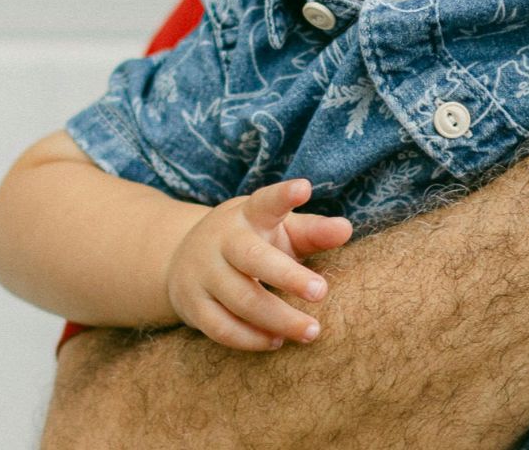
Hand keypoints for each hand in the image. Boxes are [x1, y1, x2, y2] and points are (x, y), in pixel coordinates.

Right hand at [164, 178, 353, 350]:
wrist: (182, 258)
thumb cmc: (251, 242)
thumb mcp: (279, 229)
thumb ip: (313, 231)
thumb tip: (346, 229)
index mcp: (247, 215)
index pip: (265, 202)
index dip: (283, 196)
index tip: (304, 188)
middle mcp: (221, 241)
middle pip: (253, 258)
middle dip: (288, 276)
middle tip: (322, 292)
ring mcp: (203, 273)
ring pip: (240, 299)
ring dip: (278, 319)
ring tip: (311, 331)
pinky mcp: (193, 305)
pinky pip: (221, 327)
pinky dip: (250, 339)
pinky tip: (277, 341)